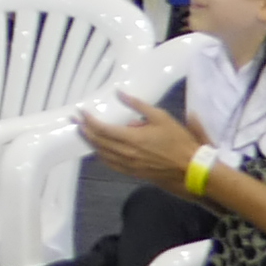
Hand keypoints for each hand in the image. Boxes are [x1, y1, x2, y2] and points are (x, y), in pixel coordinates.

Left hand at [80, 92, 207, 188]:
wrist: (190, 169)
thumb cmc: (178, 141)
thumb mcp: (160, 117)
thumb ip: (137, 105)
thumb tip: (119, 92)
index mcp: (131, 138)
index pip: (101, 129)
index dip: (88, 120)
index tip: (80, 112)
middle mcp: (125, 153)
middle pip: (97, 141)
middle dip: (85, 130)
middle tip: (75, 120)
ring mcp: (127, 165)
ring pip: (101, 153)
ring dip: (91, 142)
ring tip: (83, 132)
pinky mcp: (132, 172)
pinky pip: (110, 163)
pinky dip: (101, 154)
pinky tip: (99, 149)